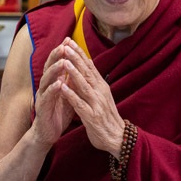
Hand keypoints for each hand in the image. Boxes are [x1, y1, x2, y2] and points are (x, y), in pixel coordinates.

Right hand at [31, 39, 75, 146]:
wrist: (48, 133)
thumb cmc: (58, 112)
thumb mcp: (67, 93)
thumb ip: (70, 80)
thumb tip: (77, 64)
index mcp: (52, 82)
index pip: (56, 63)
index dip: (61, 51)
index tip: (68, 40)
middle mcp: (45, 86)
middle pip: (49, 67)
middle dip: (56, 56)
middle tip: (64, 45)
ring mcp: (42, 97)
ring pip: (46, 80)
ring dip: (54, 70)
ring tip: (62, 62)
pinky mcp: (42, 108)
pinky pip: (46, 97)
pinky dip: (52, 90)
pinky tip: (58, 84)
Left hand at [57, 38, 124, 156]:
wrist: (118, 138)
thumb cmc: (106, 117)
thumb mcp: (101, 96)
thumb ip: (93, 82)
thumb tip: (87, 64)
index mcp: (101, 86)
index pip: (89, 66)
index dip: (79, 53)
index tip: (69, 41)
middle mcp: (100, 92)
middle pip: (86, 72)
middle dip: (75, 58)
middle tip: (65, 45)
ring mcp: (96, 103)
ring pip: (83, 85)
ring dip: (73, 72)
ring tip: (64, 61)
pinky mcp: (92, 116)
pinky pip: (79, 103)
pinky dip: (71, 94)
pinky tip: (62, 87)